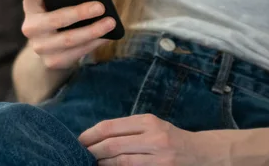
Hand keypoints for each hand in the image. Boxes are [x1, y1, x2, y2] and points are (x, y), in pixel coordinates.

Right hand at [21, 0, 115, 70]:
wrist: (49, 46)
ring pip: (68, 39)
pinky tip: (107, 36)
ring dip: (92, 31)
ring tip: (110, 22)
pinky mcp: (52, 61)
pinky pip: (76, 52)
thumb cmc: (59, 13)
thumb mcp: (56, 3)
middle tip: (100, 6)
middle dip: (79, 13)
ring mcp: (40, 46)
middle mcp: (30, 26)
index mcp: (30, 5)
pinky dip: (94, 43)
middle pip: (54, 19)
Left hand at [79, 114, 232, 165]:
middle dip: (92, 151)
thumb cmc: (173, 138)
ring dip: (102, 163)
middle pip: (112, 145)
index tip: (78, 140)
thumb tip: (96, 136)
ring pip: (120, 161)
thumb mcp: (153, 125)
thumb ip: (128, 129)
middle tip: (79, 154)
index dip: (90, 135)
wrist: (206, 154)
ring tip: (90, 163)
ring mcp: (160, 158)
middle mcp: (154, 138)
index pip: (110, 127)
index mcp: (148, 121)